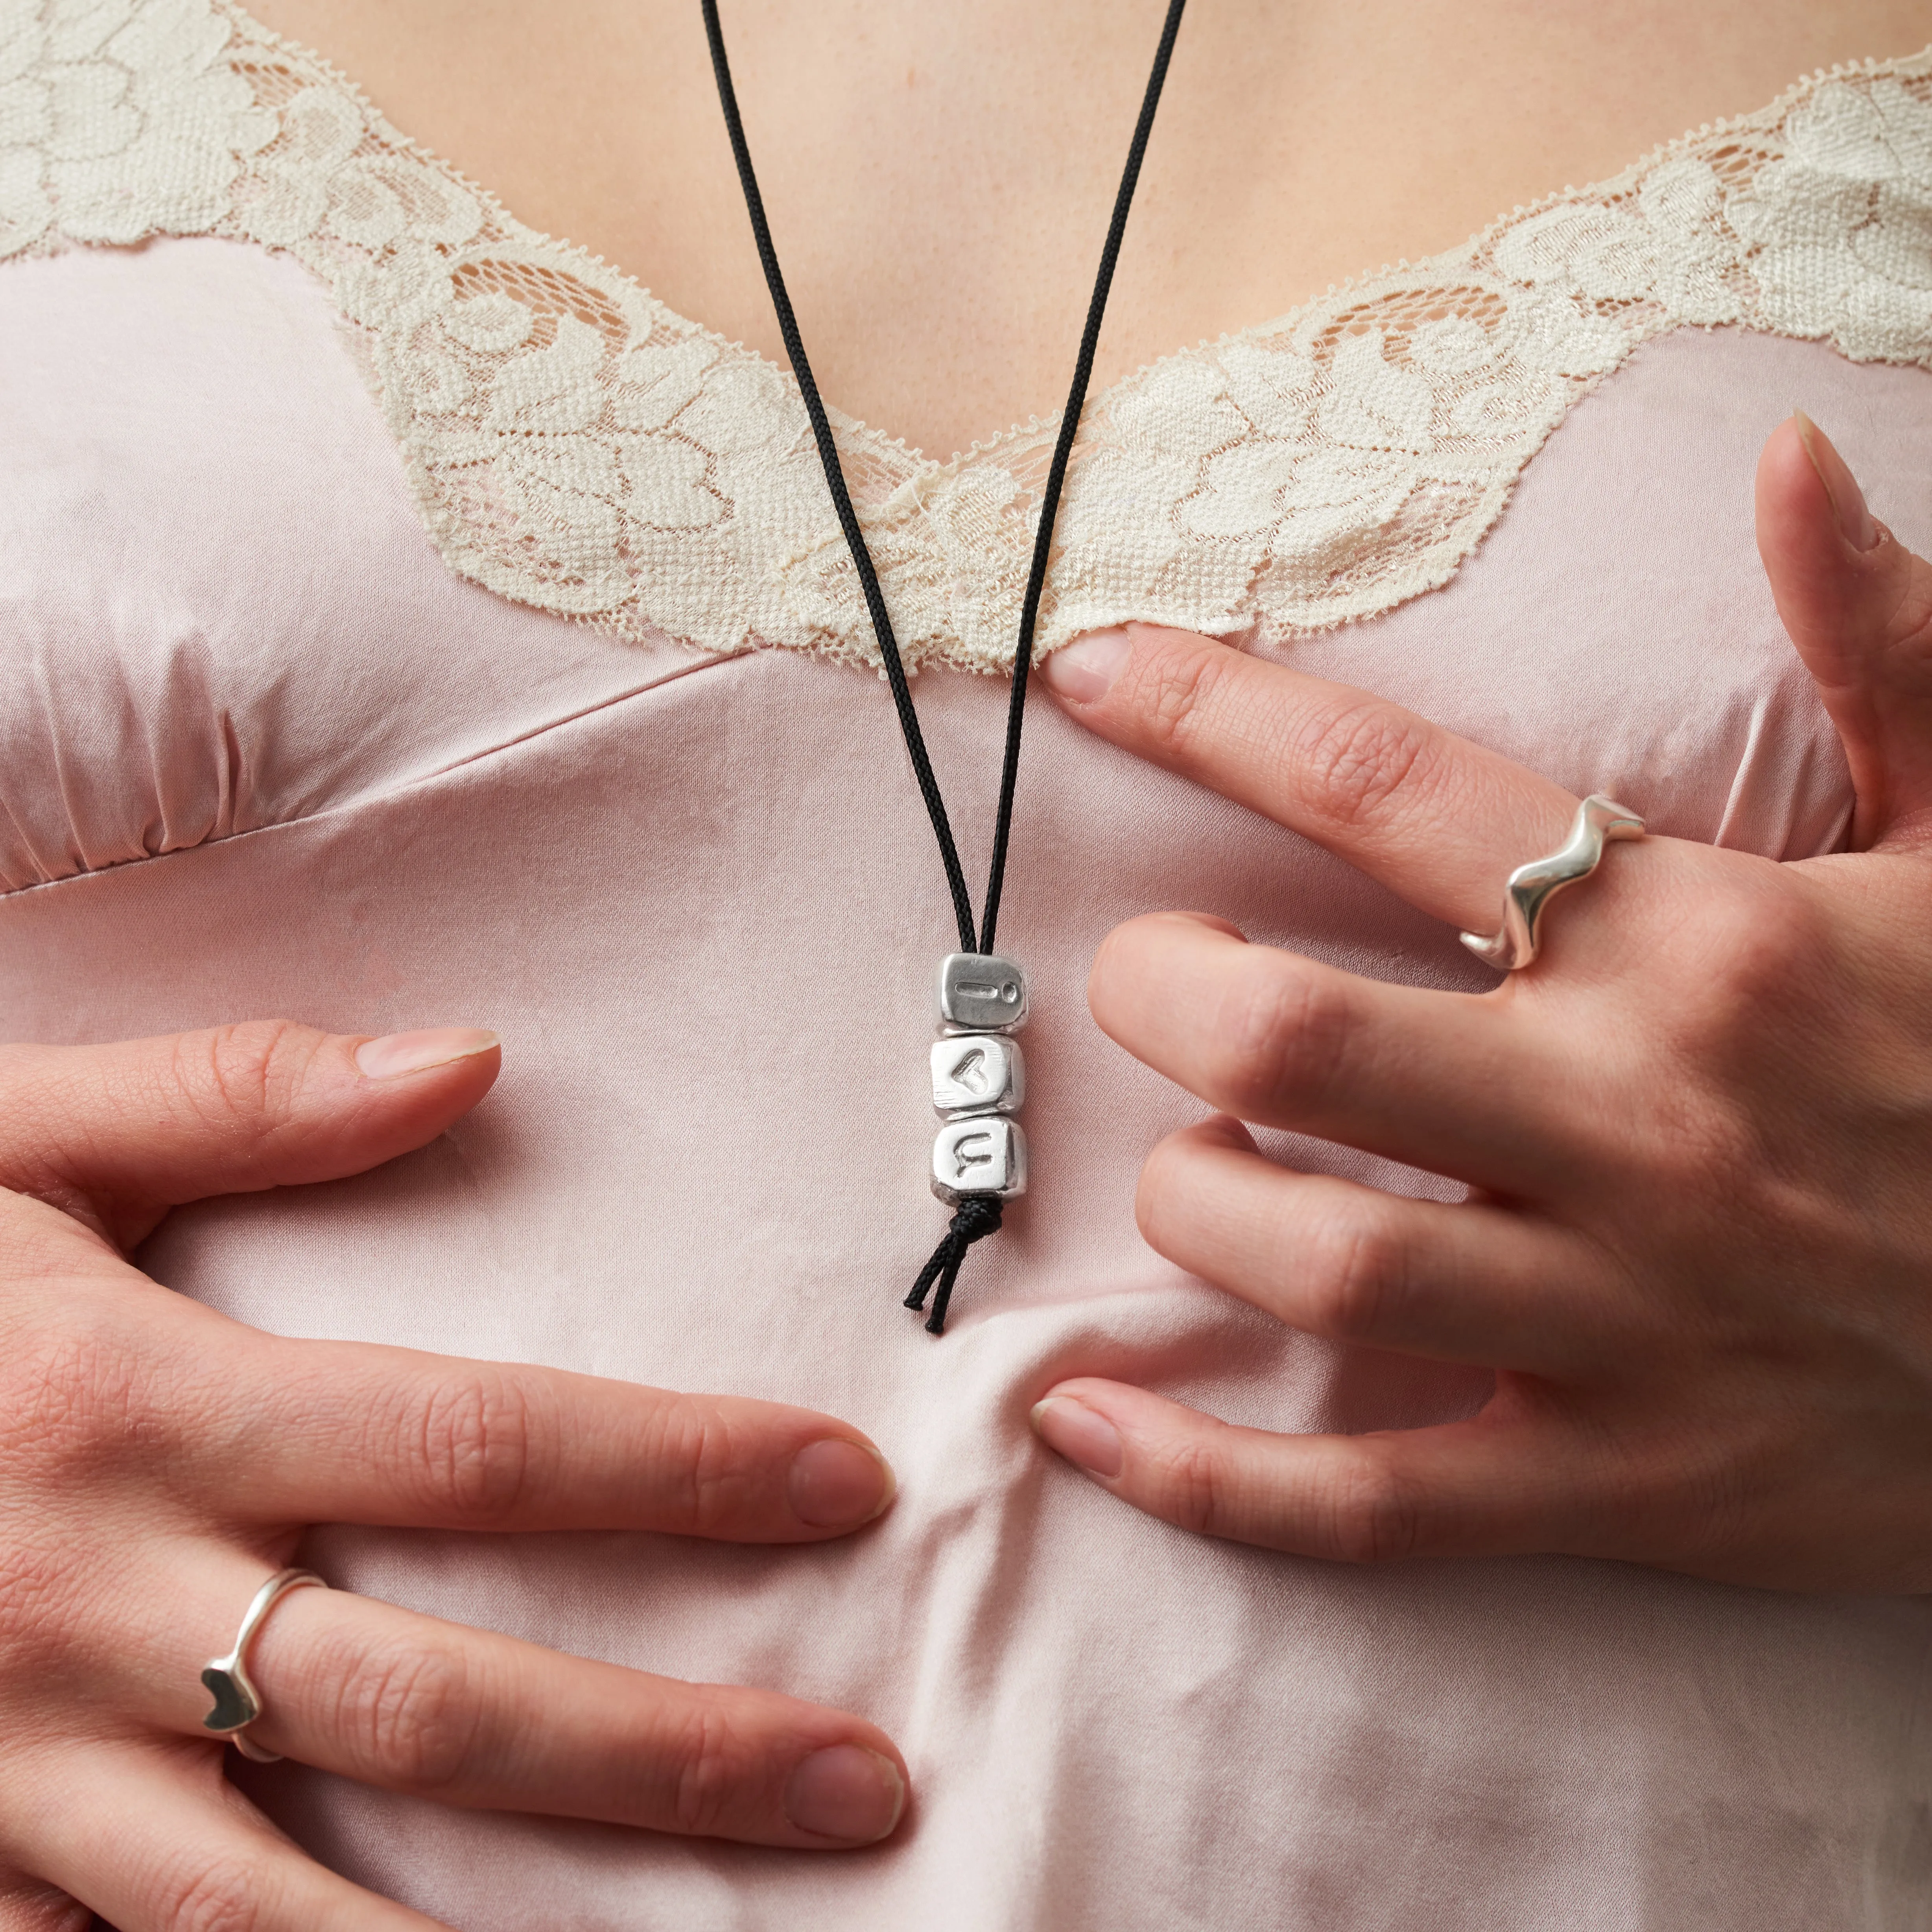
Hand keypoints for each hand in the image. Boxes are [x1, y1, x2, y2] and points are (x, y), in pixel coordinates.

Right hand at [0, 1024, 905, 1931]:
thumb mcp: (2, 1138)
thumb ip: (235, 1095)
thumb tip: (462, 1059)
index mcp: (143, 1407)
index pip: (479, 1444)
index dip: (674, 1468)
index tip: (842, 1485)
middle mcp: (105, 1602)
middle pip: (439, 1701)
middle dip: (667, 1754)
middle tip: (862, 1783)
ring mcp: (20, 1764)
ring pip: (293, 1901)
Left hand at [1030, 413, 1931, 1593]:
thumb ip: (1893, 651)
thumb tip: (1796, 470)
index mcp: (1698, 944)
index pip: (1387, 793)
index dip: (1205, 717)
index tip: (1091, 677)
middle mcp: (1638, 1124)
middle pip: (1296, 1045)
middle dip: (1164, 995)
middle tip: (1147, 976)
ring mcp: (1625, 1322)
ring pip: (1320, 1271)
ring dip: (1194, 1209)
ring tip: (1196, 1163)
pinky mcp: (1622, 1484)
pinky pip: (1368, 1505)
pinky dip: (1207, 1477)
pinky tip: (1084, 1421)